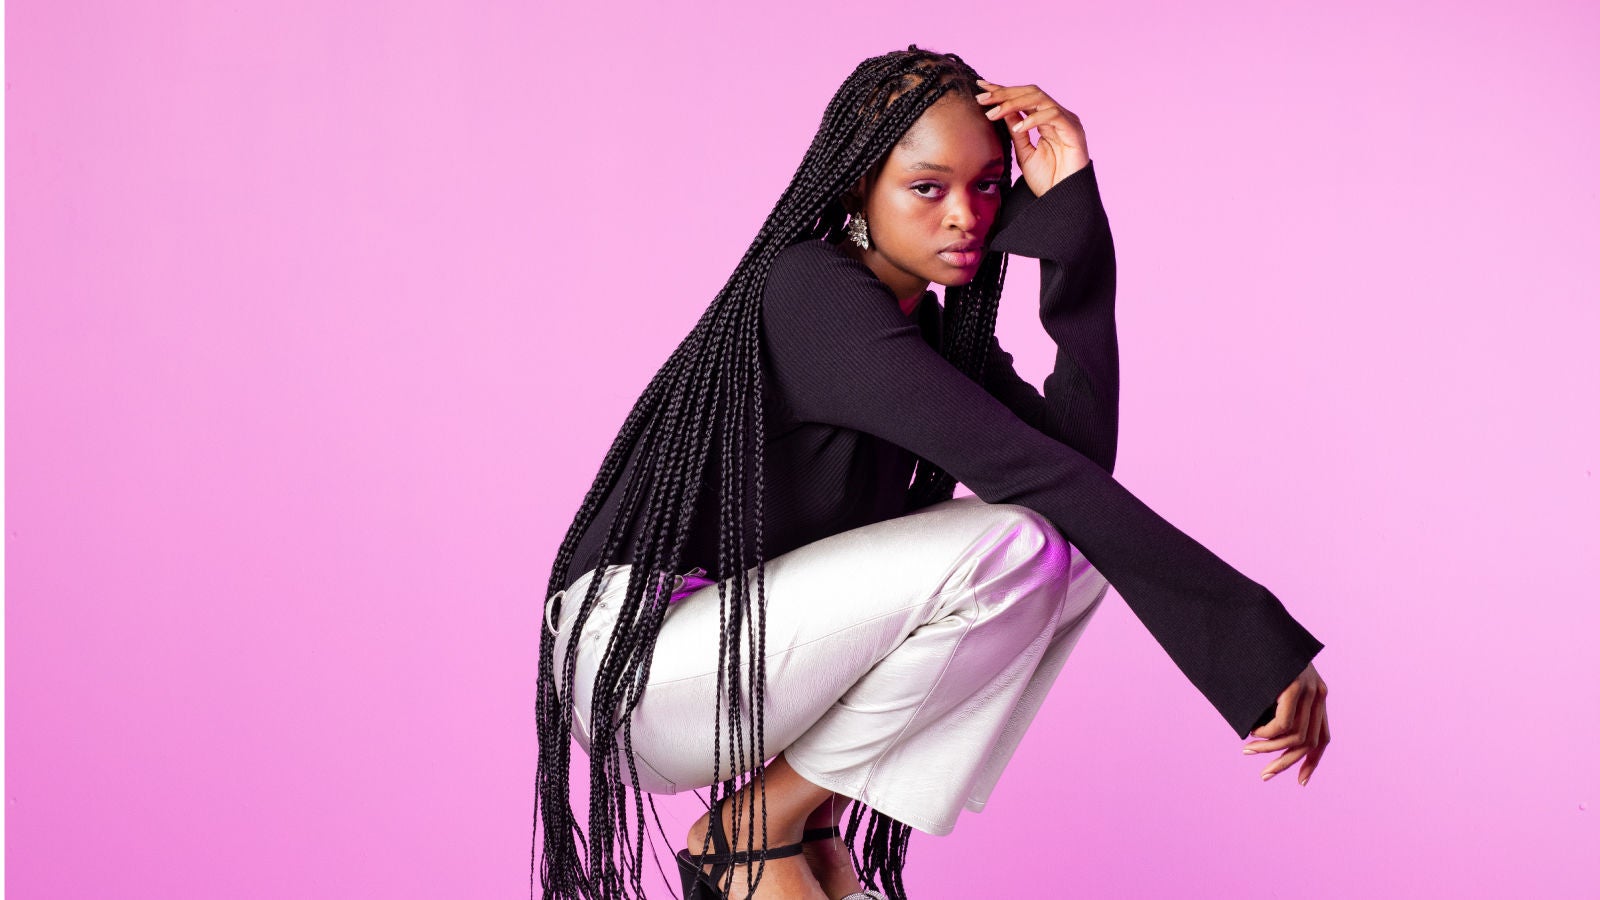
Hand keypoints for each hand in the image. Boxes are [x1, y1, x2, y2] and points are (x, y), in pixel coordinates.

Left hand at [973, 79, 1088, 196]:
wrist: (1062, 201)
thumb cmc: (1047, 180)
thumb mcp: (1024, 152)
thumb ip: (1016, 130)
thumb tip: (1001, 109)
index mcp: (1046, 119)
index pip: (1023, 97)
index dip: (1002, 90)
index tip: (980, 87)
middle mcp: (1058, 116)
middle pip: (1030, 92)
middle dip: (1004, 94)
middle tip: (982, 98)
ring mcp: (1067, 121)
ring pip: (1039, 99)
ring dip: (1013, 103)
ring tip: (993, 113)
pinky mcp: (1074, 131)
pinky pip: (1053, 115)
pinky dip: (1033, 119)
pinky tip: (1018, 127)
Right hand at [1243, 660, 1329, 785]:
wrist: (1250, 621)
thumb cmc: (1253, 654)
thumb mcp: (1270, 686)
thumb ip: (1276, 707)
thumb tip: (1269, 738)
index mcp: (1317, 693)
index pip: (1323, 737)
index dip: (1313, 762)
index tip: (1301, 781)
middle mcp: (1318, 692)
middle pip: (1309, 742)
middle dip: (1285, 763)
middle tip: (1264, 776)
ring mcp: (1308, 688)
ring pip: (1295, 737)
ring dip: (1269, 749)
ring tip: (1248, 749)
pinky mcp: (1295, 685)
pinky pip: (1283, 725)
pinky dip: (1266, 734)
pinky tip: (1252, 731)